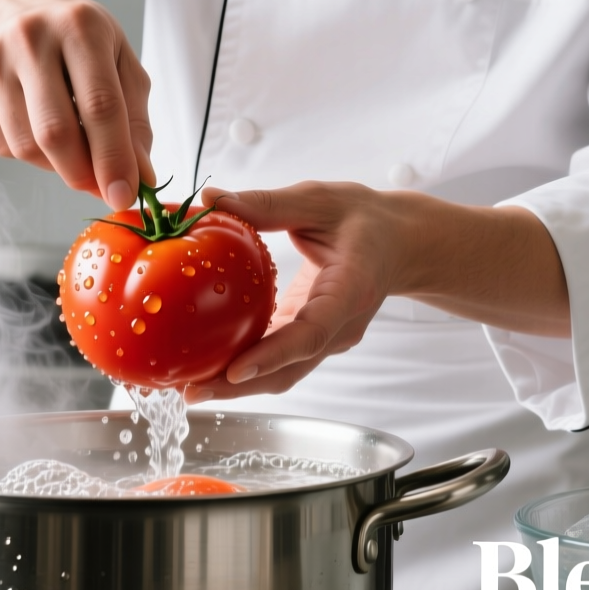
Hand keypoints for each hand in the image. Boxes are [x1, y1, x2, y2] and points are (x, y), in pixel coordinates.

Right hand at [0, 0, 153, 209]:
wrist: (5, 1)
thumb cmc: (73, 35)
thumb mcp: (118, 59)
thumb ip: (135, 118)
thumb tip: (142, 176)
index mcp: (80, 27)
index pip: (101, 107)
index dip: (114, 159)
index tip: (125, 196)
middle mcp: (30, 39)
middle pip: (57, 133)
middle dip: (82, 174)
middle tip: (99, 186)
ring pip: (26, 146)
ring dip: (56, 166)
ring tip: (72, 147)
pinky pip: (1, 145)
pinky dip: (28, 154)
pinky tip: (38, 128)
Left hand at [185, 182, 402, 401]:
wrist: (400, 245)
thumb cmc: (366, 220)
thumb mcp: (321, 200)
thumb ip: (268, 204)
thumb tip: (212, 199)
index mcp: (349, 291)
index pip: (312, 333)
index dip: (273, 355)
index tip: (236, 371)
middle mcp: (340, 326)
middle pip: (290, 369)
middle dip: (240, 386)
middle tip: (191, 390)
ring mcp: (327, 339)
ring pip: (282, 373)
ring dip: (236, 385)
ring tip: (188, 386)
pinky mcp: (310, 338)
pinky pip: (277, 360)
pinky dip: (243, 367)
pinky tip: (205, 363)